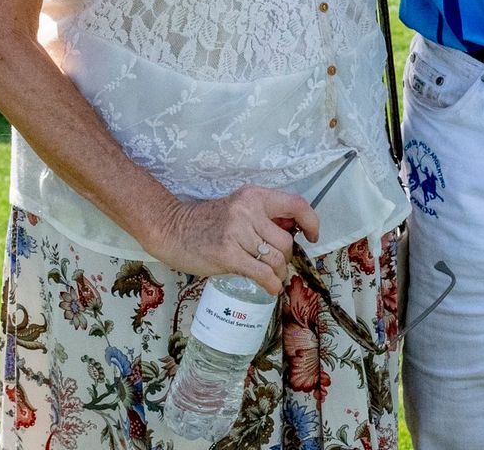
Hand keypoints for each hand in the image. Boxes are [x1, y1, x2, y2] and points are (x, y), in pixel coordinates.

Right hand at [146, 186, 321, 294]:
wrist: (171, 229)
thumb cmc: (206, 222)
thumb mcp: (238, 208)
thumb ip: (263, 217)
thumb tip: (294, 233)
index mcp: (254, 196)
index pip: (296, 204)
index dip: (311, 222)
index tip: (312, 236)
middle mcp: (248, 210)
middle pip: (286, 241)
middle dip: (285, 257)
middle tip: (274, 263)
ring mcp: (237, 232)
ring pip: (276, 259)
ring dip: (278, 273)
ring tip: (270, 277)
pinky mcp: (227, 255)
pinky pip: (262, 273)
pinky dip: (271, 285)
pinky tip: (269, 289)